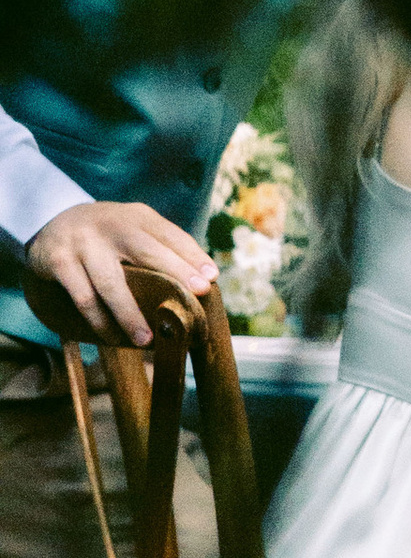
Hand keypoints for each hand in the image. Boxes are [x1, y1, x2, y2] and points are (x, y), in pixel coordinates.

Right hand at [23, 203, 215, 349]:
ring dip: (130, 315)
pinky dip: (99, 320)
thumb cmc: (107, 234)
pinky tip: (111, 336)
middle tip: (192, 302)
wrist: (52, 222)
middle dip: (174, 275)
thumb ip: (162, 246)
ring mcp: (84, 243)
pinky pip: (83, 297)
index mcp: (137, 217)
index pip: (171, 235)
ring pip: (111, 283)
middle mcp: (112, 226)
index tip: (211, 279)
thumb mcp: (134, 228)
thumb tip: (203, 278)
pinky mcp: (60, 262)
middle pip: (147, 252)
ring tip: (146, 340)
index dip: (192, 257)